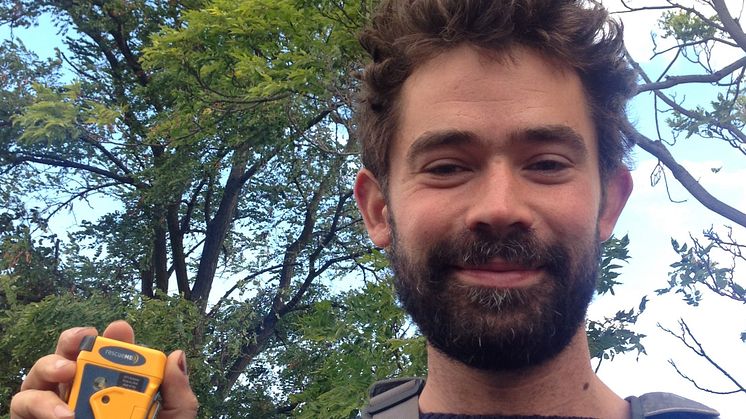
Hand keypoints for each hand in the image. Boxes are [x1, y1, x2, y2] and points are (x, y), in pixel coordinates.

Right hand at [10, 320, 198, 418]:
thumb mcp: (171, 417)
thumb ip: (175, 391)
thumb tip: (175, 357)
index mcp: (114, 384)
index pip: (111, 352)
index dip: (114, 337)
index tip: (120, 329)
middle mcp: (82, 391)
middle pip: (69, 352)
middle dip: (73, 338)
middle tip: (84, 340)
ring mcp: (56, 406)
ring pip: (41, 374)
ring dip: (50, 365)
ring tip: (68, 373)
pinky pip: (23, 406)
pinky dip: (38, 404)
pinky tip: (62, 414)